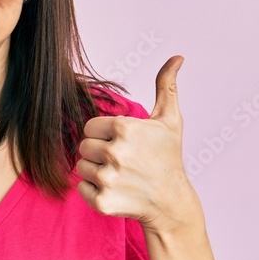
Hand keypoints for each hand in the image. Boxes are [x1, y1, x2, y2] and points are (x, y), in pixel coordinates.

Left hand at [76, 56, 202, 234]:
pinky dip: (93, 191)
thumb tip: (177, 57)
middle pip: (84, 146)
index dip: (104, 134)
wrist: (172, 202)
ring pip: (81, 166)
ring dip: (96, 171)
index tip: (122, 143)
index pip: (90, 126)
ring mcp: (108, 179)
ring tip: (120, 175)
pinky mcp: (102, 201)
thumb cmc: (168, 158)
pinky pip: (81, 187)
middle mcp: (115, 152)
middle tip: (122, 161)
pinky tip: (116, 190)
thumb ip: (166, 86)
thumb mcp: (170, 120)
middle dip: (99, 152)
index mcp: (125, 128)